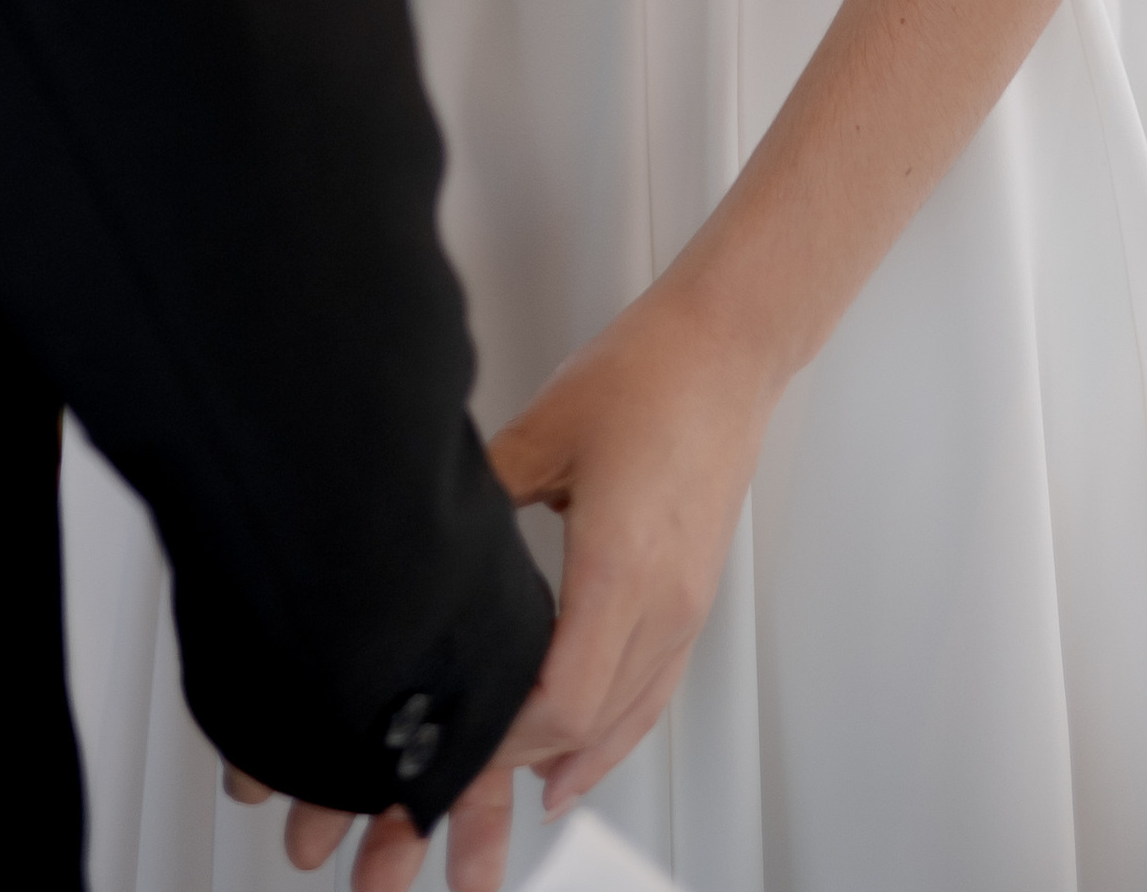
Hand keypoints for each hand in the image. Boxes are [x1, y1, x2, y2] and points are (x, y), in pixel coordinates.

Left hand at [280, 268, 780, 888]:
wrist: (724, 350)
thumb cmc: (647, 375)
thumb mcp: (541, 430)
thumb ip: (482, 496)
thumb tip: (422, 535)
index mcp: (620, 566)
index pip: (560, 699)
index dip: (499, 738)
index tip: (446, 742)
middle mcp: (661, 602)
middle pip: (585, 725)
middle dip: (512, 764)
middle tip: (450, 779)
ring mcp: (682, 608)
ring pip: (622, 721)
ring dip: (561, 762)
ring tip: (499, 797)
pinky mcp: (689, 599)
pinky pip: (650, 695)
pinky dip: (610, 740)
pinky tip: (578, 764)